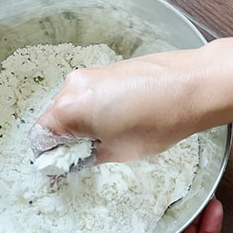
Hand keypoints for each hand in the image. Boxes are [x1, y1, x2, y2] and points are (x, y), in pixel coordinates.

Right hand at [29, 31, 232, 163]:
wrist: (192, 85)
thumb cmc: (157, 122)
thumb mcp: (117, 151)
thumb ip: (86, 156)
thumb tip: (73, 160)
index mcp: (69, 108)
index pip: (40, 135)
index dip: (48, 154)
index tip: (60, 165)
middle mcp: (73, 86)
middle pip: (54, 118)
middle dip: (65, 139)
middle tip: (86, 153)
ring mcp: (89, 73)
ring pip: (71, 105)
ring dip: (79, 123)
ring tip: (106, 134)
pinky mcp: (104, 68)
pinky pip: (87, 93)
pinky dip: (92, 109)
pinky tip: (116, 117)